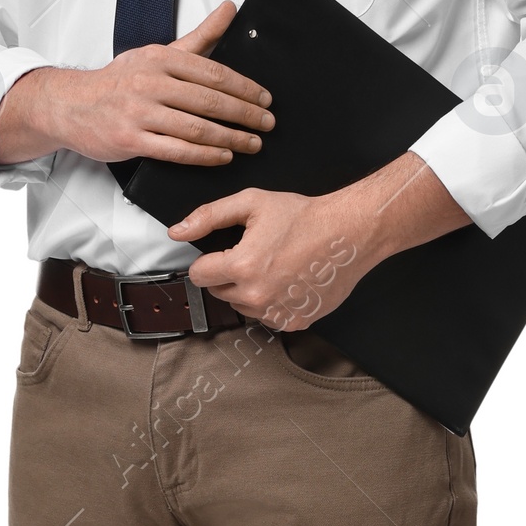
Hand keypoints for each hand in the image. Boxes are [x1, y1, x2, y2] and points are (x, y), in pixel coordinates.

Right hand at [0, 0, 272, 166]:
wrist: (72, 105)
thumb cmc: (120, 81)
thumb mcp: (159, 53)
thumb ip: (199, 37)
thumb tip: (230, 9)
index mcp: (161, 59)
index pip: (213, 73)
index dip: (244, 88)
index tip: (265, 100)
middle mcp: (150, 83)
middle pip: (210, 101)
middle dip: (245, 115)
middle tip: (267, 124)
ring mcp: (139, 113)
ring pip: (196, 128)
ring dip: (231, 138)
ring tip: (252, 144)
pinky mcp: (130, 140)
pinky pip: (176, 150)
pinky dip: (205, 155)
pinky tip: (223, 156)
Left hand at [169, 154, 471, 328]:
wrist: (349, 233)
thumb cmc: (302, 216)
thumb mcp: (251, 203)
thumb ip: (208, 217)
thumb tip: (176, 233)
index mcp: (241, 267)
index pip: (198, 275)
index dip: (208, 260)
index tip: (224, 251)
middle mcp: (256, 296)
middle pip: (219, 292)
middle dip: (229, 274)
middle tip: (256, 253)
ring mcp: (276, 313)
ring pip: (242, 306)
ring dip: (249, 290)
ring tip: (274, 266)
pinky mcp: (294, 322)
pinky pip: (267, 317)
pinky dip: (271, 302)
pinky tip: (288, 281)